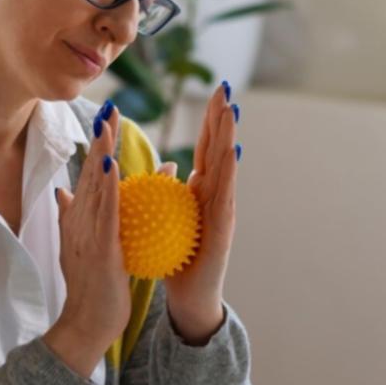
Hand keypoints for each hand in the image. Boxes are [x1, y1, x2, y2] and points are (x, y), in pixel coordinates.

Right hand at [45, 102, 130, 376]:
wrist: (85, 324)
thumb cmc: (90, 289)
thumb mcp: (84, 247)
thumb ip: (75, 219)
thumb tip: (63, 192)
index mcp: (79, 221)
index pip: (88, 176)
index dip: (97, 146)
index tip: (107, 118)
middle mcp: (79, 222)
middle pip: (89, 172)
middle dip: (99, 138)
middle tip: (109, 106)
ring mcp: (86, 234)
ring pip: (95, 185)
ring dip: (102, 152)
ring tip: (109, 122)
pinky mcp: (99, 248)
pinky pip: (105, 211)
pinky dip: (107, 187)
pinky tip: (111, 165)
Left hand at [163, 80, 239, 344]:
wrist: (189, 298)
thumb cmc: (173, 260)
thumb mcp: (162, 221)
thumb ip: (161, 194)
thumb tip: (153, 169)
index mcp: (200, 191)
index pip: (204, 147)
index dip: (208, 120)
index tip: (212, 90)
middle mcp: (216, 195)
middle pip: (219, 148)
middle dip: (223, 118)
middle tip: (225, 86)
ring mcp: (224, 209)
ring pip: (226, 165)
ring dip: (229, 136)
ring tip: (232, 110)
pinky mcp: (224, 227)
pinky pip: (225, 194)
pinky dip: (228, 172)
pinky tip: (231, 153)